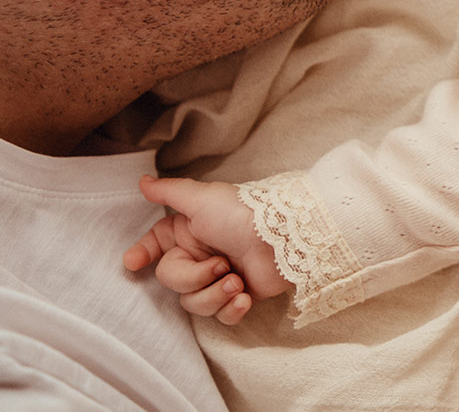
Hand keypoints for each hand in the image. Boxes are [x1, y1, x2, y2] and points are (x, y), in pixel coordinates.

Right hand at [123, 175, 289, 324]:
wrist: (286, 237)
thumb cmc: (243, 214)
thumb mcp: (201, 199)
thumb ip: (169, 192)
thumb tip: (142, 181)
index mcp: (189, 232)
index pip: (155, 247)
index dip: (142, 255)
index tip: (133, 263)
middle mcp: (201, 256)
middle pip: (174, 282)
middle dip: (196, 278)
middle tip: (221, 265)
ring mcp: (220, 277)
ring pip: (195, 303)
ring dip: (216, 295)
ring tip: (238, 281)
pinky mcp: (240, 295)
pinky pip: (222, 316)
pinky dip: (232, 310)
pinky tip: (244, 298)